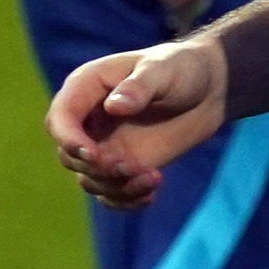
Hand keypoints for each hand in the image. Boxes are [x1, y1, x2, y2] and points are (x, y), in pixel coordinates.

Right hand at [48, 38, 228, 209]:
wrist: (208, 89)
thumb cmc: (181, 68)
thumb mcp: (162, 70)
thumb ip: (139, 86)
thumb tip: (114, 106)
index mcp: (86, 88)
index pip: (59, 119)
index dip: (69, 140)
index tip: (94, 155)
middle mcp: (87, 120)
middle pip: (70, 156)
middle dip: (98, 168)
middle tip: (133, 167)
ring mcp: (103, 146)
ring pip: (90, 179)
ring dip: (116, 187)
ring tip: (153, 179)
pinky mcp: (122, 166)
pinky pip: (110, 193)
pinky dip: (125, 200)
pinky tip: (150, 196)